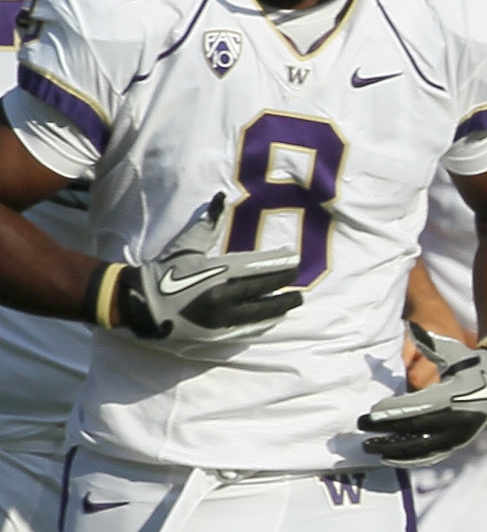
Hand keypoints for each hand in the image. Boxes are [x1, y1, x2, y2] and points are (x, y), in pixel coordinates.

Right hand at [99, 194, 302, 348]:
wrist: (141, 303)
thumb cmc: (165, 270)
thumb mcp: (186, 244)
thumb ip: (209, 223)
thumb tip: (221, 197)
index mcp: (218, 272)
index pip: (259, 267)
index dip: (280, 263)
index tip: (294, 259)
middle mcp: (224, 296)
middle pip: (264, 290)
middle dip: (284, 284)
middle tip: (299, 280)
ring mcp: (223, 318)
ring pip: (262, 312)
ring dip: (281, 305)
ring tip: (295, 300)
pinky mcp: (218, 333)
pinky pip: (250, 327)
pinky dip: (265, 321)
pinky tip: (276, 316)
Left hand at [357, 324, 486, 464]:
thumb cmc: (470, 365)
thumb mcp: (453, 352)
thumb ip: (431, 344)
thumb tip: (412, 328)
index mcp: (454, 396)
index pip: (418, 406)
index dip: (393, 411)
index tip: (371, 413)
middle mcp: (457, 419)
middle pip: (415, 427)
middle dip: (386, 428)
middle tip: (361, 426)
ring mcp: (458, 435)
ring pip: (421, 446)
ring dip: (393, 448)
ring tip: (370, 447)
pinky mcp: (457, 444)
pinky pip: (430, 455)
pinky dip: (409, 458)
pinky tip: (389, 457)